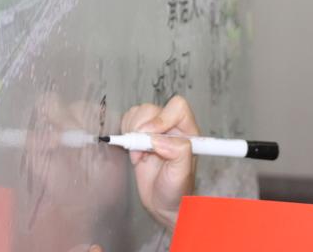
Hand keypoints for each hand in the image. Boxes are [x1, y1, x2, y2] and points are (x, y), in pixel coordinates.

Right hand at [121, 96, 199, 229]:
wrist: (163, 204)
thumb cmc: (177, 190)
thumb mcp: (182, 173)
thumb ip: (178, 152)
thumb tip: (158, 139)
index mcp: (188, 131)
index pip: (176, 108)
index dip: (161, 118)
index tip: (150, 136)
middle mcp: (171, 128)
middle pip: (152, 109)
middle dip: (141, 128)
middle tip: (141, 150)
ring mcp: (155, 132)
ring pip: (138, 113)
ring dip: (132, 132)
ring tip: (138, 154)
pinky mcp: (140, 138)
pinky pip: (128, 123)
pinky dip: (125, 136)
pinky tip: (134, 154)